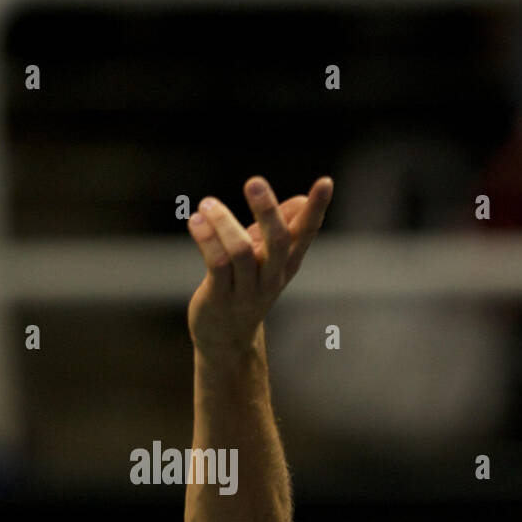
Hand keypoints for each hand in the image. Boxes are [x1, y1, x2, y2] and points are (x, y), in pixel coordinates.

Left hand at [186, 175, 333, 354]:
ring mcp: (247, 290)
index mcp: (287, 263)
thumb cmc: (245, 286)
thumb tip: (300, 199)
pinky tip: (196, 221)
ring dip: (223, 223)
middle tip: (254, 181)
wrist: (225, 339)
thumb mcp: (265, 256)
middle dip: (268, 210)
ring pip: (241, 251)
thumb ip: (282, 227)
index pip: (307, 233)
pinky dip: (206, 239)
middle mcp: (272, 276)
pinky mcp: (220, 298)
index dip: (316, 208)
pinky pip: (217, 264)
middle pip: (279, 242)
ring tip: (207, 204)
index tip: (326, 182)